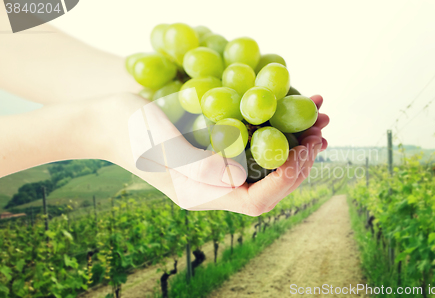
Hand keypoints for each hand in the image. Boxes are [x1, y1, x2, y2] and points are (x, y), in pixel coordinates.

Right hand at [0, 92, 328, 215]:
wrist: (103, 117)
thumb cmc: (126, 131)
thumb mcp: (158, 145)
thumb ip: (196, 166)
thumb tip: (236, 179)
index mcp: (203, 195)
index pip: (257, 200)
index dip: (286, 179)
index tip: (304, 150)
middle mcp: (214, 187)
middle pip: (270, 183)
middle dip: (300, 160)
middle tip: (320, 132)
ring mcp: (216, 168)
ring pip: (266, 163)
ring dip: (295, 143)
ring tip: (316, 120)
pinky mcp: (215, 148)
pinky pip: (254, 145)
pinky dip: (276, 129)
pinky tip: (287, 110)